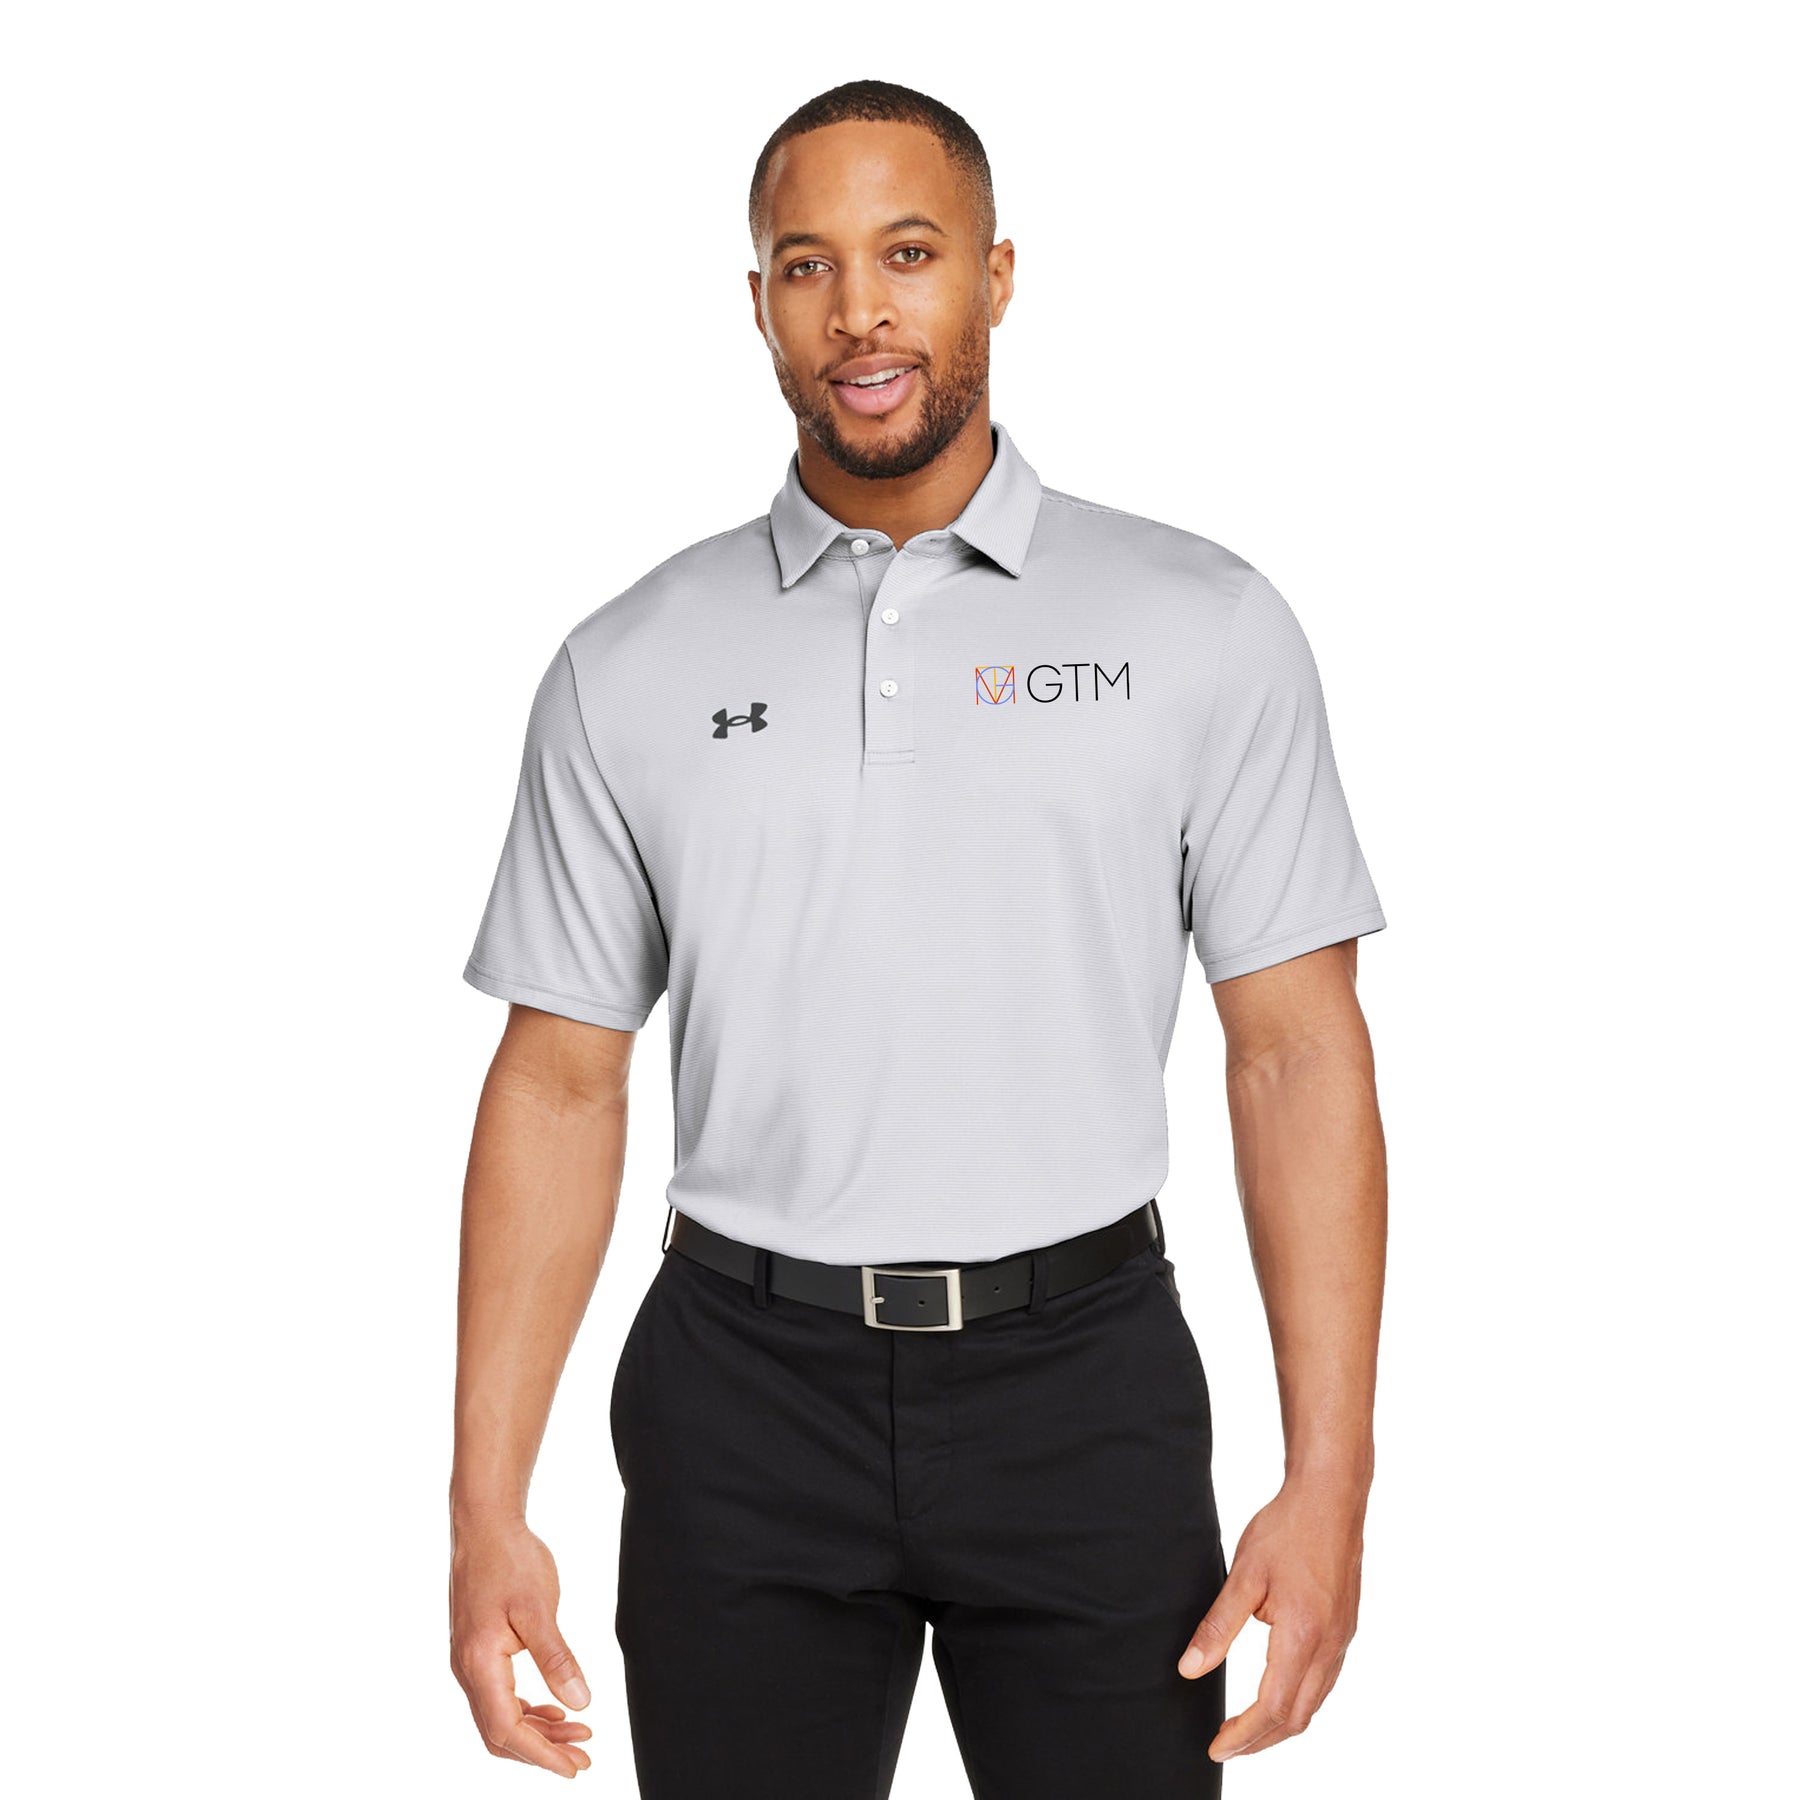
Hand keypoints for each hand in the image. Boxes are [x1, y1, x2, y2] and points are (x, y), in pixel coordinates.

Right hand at [450, 1516, 594, 1777]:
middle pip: (500, 1733)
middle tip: (582, 1759)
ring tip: (578, 1734)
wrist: (484, 1525)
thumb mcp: (539, 1607)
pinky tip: (553, 1707)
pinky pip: (498, 1696)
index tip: (574, 1767)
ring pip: (499, 1717)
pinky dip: (526, 1710)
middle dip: (541, 1752)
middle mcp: (468, 1670)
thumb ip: (557, 1657)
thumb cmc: (510, 1559)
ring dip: (537, 1731)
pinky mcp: (477, 1651)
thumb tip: (580, 1704)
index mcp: (479, 1664)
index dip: (542, 1755)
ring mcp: (470, 1662)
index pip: (507, 1730)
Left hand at [1175, 1478, 1365, 1761]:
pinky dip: (1299, 1701)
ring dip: (1280, 1724)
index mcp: (1304, 1635)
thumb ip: (1218, 1628)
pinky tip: (1277, 1694)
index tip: (1215, 1746)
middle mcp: (1330, 1646)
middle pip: (1298, 1717)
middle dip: (1260, 1740)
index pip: (1273, 1708)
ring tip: (1245, 1729)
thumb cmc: (1287, 1529)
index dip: (1243, 1735)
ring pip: (1315, 1704)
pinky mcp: (1346, 1629)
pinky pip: (1325, 1682)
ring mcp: (1343, 1639)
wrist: (1331, 1497)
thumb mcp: (1244, 1575)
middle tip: (1225, 1745)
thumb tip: (1189, 1670)